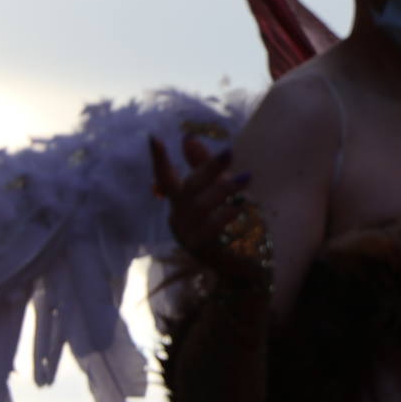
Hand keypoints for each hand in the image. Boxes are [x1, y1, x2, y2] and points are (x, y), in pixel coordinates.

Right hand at [150, 135, 271, 285]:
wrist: (241, 263)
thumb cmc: (228, 223)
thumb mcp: (217, 189)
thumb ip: (202, 165)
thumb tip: (188, 138)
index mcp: (180, 201)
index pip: (166, 177)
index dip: (159, 159)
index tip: (153, 138)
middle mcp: (178, 216)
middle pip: (188, 187)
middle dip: (208, 168)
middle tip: (230, 152)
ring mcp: (187, 233)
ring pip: (200, 205)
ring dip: (223, 189)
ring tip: (247, 178)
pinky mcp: (200, 249)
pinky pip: (210, 228)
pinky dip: (223, 215)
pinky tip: (238, 206)